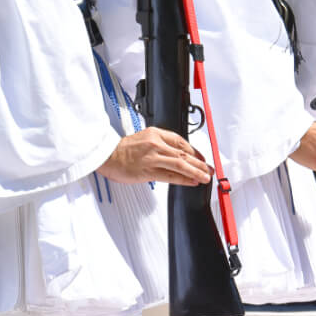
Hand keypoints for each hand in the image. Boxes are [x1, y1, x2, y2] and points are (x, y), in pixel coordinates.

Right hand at [96, 126, 211, 185]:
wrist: (106, 155)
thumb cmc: (123, 149)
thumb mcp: (144, 137)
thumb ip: (160, 143)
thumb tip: (178, 153)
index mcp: (156, 133)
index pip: (181, 141)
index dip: (195, 151)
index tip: (203, 158)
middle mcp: (156, 144)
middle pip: (184, 153)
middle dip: (200, 162)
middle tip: (210, 169)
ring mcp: (152, 157)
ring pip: (180, 164)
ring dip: (196, 171)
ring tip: (205, 177)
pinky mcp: (148, 171)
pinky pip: (170, 176)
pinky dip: (183, 179)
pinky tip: (191, 182)